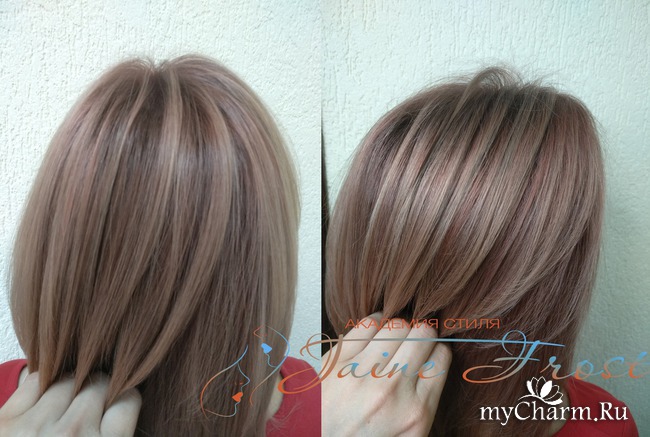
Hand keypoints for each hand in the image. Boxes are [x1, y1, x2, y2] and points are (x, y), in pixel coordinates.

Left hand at [0, 370, 140, 436]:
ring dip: (69, 389)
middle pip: (99, 385)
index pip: (127, 401)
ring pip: (68, 379)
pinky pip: (36, 381)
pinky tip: (42, 406)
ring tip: (64, 408)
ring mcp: (35, 428)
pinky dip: (42, 387)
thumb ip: (113, 436)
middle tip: (89, 407)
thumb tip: (121, 401)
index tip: (116, 407)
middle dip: (97, 392)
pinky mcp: (5, 422)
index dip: (123, 401)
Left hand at [322, 313, 450, 436]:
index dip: (438, 350)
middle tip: (416, 338)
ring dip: (399, 327)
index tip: (431, 350)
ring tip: (395, 334)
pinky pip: (367, 325)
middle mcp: (391, 390)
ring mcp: (362, 372)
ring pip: (397, 325)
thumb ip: (422, 404)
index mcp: (415, 413)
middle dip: (423, 332)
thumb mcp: (406, 436)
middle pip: (423, 335)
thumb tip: (432, 366)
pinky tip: (375, 329)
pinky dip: (376, 322)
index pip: (441, 359)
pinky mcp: (338, 361)